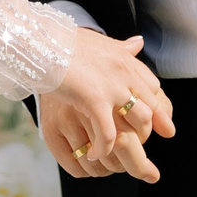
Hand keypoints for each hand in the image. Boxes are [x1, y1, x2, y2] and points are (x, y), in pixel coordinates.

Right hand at [39, 29, 173, 184]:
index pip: (154, 88)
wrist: (42, 42)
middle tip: (132, 144)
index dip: (154, 109)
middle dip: (145, 130)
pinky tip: (95, 155)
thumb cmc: (65, 42)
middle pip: (151, 108)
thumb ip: (121, 47)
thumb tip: (139, 42)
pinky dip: (104, 149)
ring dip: (130, 142)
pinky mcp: (94, 100)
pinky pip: (109, 134)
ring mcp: (112, 87)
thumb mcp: (100, 41)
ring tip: (115, 151)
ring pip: (139, 122)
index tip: (150, 125)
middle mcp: (125, 72)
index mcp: (126, 59)